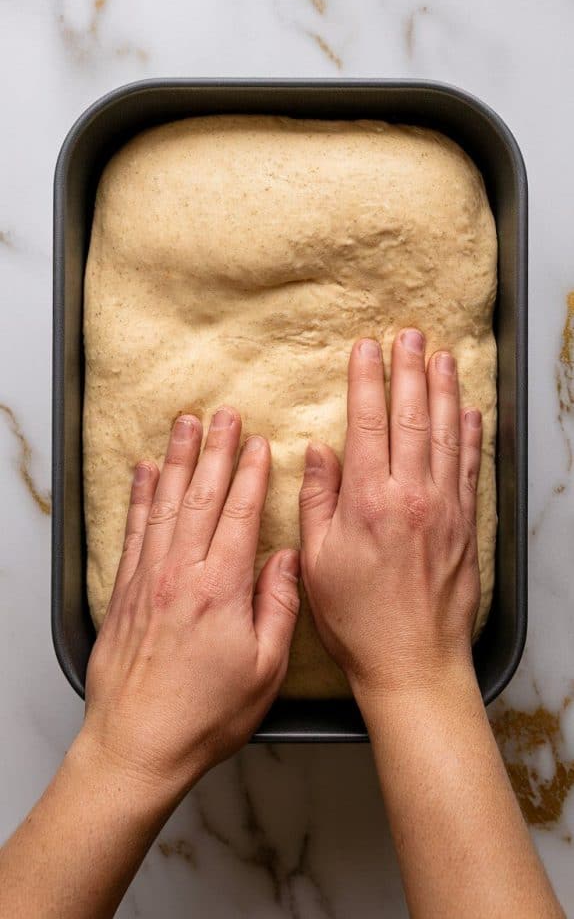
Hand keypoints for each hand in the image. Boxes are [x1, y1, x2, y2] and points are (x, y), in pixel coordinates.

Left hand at [80, 409, 299, 804]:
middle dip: (215, 451)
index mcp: (221, 589)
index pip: (239, 514)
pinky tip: (142, 471)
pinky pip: (133, 530)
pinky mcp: (125, 591)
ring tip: (185, 424)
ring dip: (176, 460)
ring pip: (164, 503)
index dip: (250, 474)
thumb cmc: (206, 715)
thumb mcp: (265, 669)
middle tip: (223, 414)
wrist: (138, 744)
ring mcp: (148, 578)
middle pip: (201, 496)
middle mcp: (182, 573)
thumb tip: (287, 558)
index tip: (257, 442)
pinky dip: (138, 496)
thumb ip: (278, 606)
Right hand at [299, 330, 481, 700]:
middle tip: (409, 336)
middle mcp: (412, 495)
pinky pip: (471, 468)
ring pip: (447, 434)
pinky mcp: (467, 525)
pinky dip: (471, 435)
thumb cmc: (358, 619)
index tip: (365, 349)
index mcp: (369, 501)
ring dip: (444, 391)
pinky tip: (470, 411)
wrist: (412, 661)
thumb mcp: (317, 561)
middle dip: (410, 370)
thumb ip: (319, 500)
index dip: (367, 380)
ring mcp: (445, 508)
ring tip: (442, 357)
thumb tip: (320, 452)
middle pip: (412, 417)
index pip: (369, 423)